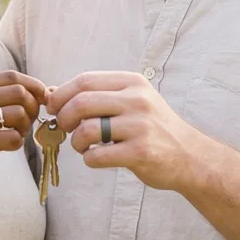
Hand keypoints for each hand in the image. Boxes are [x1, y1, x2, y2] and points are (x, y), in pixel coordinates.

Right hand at [0, 71, 44, 201]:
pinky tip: (8, 146)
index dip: (33, 85)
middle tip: (28, 122)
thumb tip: (41, 91)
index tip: (43, 98)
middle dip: (32, 108)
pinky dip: (17, 143)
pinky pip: (12, 137)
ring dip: (25, 127)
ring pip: (19, 113)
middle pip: (18, 92)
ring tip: (16, 135)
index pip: (11, 76)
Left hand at [46, 71, 209, 191]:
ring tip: (83, 146)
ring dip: (76, 142)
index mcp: (133, 83)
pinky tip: (97, 158)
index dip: (61, 94)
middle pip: (81, 102)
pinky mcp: (141, 153)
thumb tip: (50, 94)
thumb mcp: (132, 101)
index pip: (85, 80)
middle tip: (63, 128)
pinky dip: (89, 159)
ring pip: (87, 130)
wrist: (189, 155)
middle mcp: (137, 100)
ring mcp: (140, 127)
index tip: (53, 108)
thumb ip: (96, 96)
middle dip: (63, 117)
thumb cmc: (152, 128)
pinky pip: (98, 156)